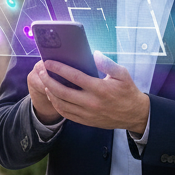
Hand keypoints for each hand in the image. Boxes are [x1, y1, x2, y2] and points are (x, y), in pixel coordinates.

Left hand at [30, 52, 149, 133]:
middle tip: (40, 71)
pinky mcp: (86, 121)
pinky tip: (53, 96)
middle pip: (62, 92)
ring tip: (44, 81)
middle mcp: (91, 102)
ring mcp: (87, 114)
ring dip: (50, 93)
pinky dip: (56, 105)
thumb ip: (108, 63)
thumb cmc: (128, 92)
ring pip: (61, 104)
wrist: (134, 115)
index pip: (74, 77)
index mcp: (100, 89)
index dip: (59, 68)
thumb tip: (94, 54)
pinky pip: (66, 114)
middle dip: (48, 80)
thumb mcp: (123, 74)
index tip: (48, 62)